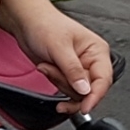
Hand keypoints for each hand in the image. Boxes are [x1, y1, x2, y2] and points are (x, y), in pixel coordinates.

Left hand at [0, 0, 114, 114]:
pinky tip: (46, 70)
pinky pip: (66, 89)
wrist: (26, 21)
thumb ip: (72, 70)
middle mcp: (92, 61)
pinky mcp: (67, 74)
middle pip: (89, 90)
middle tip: (52, 70)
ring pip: (76, 92)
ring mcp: (79, 69)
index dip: (95, 96)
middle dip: (68, 84)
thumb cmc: (44, 24)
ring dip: (58, 82)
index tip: (85, 107)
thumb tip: (85, 90)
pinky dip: (55, 83)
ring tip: (47, 65)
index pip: (104, 80)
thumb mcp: (59, 46)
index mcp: (97, 51)